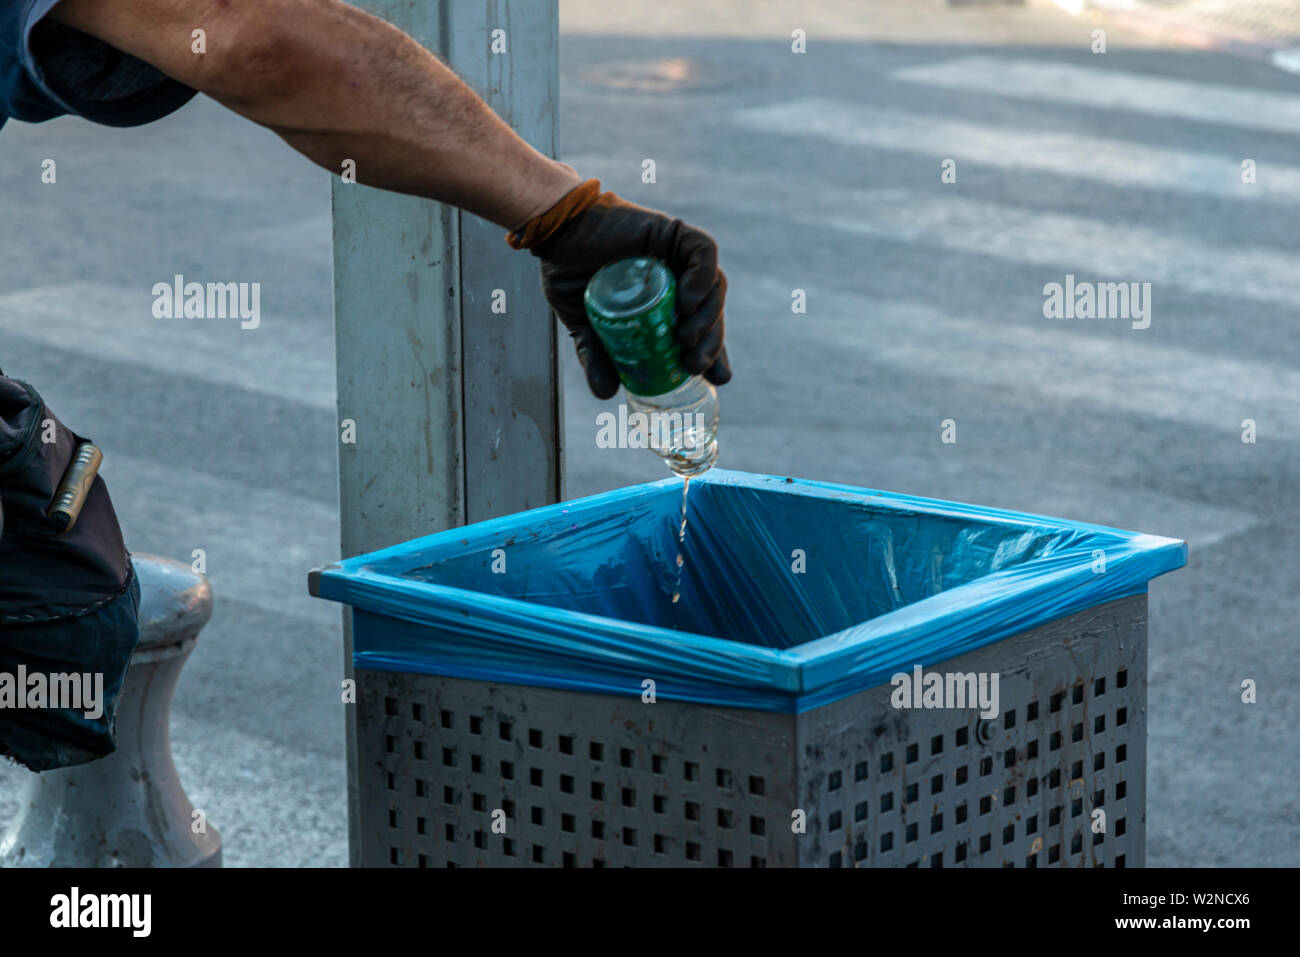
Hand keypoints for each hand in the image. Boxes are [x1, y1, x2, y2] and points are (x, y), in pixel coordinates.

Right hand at [509, 180, 729, 398]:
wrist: (556, 234)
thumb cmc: (571, 274)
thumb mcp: (583, 324)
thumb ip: (596, 355)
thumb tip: (605, 394)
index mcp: (665, 302)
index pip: (700, 330)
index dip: (714, 354)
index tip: (716, 378)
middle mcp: (678, 279)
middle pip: (713, 312)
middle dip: (713, 341)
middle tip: (694, 364)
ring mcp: (679, 255)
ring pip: (715, 286)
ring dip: (709, 315)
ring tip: (686, 338)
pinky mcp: (675, 232)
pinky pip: (705, 253)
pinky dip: (703, 278)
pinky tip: (688, 301)